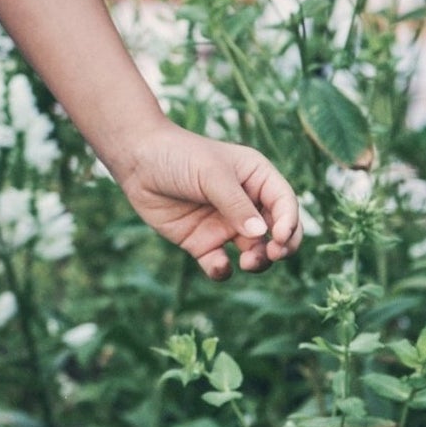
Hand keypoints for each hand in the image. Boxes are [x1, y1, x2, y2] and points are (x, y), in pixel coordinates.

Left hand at [113, 120, 302, 280]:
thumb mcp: (210, 174)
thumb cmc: (178, 156)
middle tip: (273, 255)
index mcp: (256, 178)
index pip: (284, 204)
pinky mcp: (202, 243)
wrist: (136, 161)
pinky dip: (223, 270)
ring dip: (258, 262)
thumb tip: (262, 233)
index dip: (289, 222)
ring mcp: (225, 225)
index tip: (278, 237)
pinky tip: (219, 265)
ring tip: (248, 263)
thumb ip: (236, 204)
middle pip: (277, 233)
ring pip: (254, 252)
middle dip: (281, 247)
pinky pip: (220, 264)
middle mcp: (246, 204)